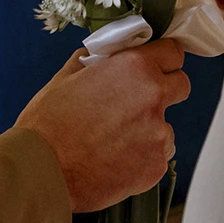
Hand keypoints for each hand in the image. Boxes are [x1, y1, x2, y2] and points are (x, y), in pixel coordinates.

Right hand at [15, 39, 189, 212]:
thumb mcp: (67, 77)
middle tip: (136, 102)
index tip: (156, 65)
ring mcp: (158, 134)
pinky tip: (114, 159)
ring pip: (167, 126)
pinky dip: (141, 157)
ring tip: (114, 139)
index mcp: (134, 68)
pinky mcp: (155, 166)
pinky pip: (157, 155)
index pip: (173, 52)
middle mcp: (153, 97)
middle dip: (164, 90)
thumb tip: (101, 58)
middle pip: (181, 85)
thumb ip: (94, 62)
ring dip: (150, 129)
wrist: (42, 170)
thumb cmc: (49, 124)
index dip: (163, 58)